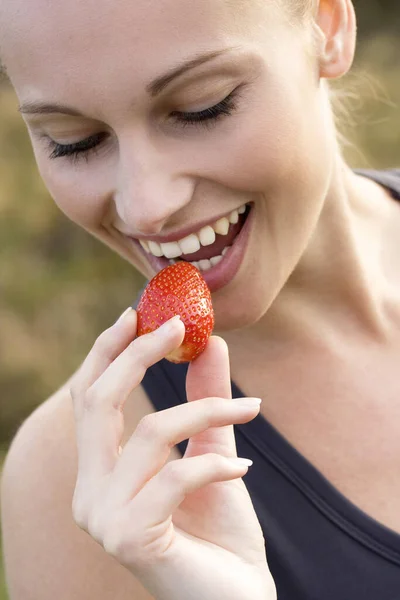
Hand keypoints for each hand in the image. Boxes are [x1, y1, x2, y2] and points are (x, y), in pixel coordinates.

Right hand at [70, 308, 275, 599]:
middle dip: (136, 356)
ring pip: (150, 432)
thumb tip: (210, 342)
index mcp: (100, 473)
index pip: (88, 399)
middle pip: (98, 403)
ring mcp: (103, 518)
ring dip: (207, 411)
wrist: (238, 599)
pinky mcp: (130, 539)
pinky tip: (245, 471)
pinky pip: (176, 475)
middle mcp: (89, 493)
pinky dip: (216, 463)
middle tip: (177, 326)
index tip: (136, 313)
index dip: (106, 353)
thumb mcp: (211, 450)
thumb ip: (204, 398)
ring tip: (249, 409)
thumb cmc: (220, 532)